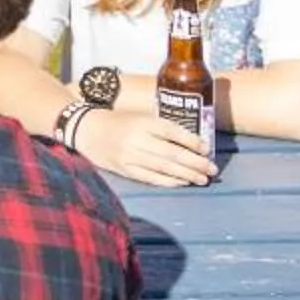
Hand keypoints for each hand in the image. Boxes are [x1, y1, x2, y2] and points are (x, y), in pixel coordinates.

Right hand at [73, 106, 217, 187]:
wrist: (86, 130)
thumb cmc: (118, 122)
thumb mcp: (139, 117)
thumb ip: (161, 128)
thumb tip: (191, 142)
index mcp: (142, 122)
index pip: (172, 132)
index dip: (192, 141)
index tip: (207, 149)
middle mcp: (137, 139)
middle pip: (172, 154)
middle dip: (196, 163)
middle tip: (213, 170)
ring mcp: (130, 156)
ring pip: (164, 168)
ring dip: (186, 175)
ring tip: (202, 179)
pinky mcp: (124, 169)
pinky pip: (150, 177)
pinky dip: (168, 181)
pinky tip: (182, 182)